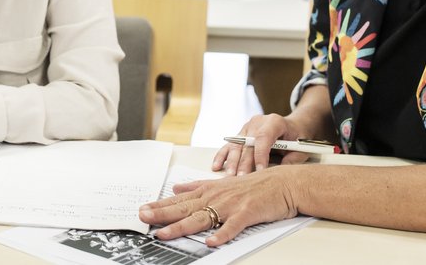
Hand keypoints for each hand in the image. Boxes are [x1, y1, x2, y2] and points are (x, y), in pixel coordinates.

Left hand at [140, 166, 302, 246]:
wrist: (283, 183)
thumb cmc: (255, 185)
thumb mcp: (222, 183)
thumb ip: (198, 186)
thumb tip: (176, 188)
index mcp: (210, 190)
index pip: (180, 199)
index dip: (161, 205)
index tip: (143, 209)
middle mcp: (217, 197)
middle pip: (185, 208)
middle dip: (163, 213)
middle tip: (143, 217)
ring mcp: (231, 205)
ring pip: (202, 217)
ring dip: (182, 227)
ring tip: (165, 234)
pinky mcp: (247, 213)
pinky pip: (232, 226)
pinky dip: (222, 234)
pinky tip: (210, 242)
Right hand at [212, 113, 307, 175]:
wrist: (291, 127)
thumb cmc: (296, 138)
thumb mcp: (301, 147)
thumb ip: (293, 159)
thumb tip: (280, 172)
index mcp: (274, 121)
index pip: (263, 137)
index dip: (260, 154)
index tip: (260, 171)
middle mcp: (258, 122)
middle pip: (247, 143)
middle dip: (244, 163)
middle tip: (242, 179)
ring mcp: (247, 127)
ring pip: (236, 145)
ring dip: (232, 162)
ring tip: (230, 177)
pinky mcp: (240, 134)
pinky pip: (229, 145)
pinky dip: (222, 156)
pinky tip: (216, 166)